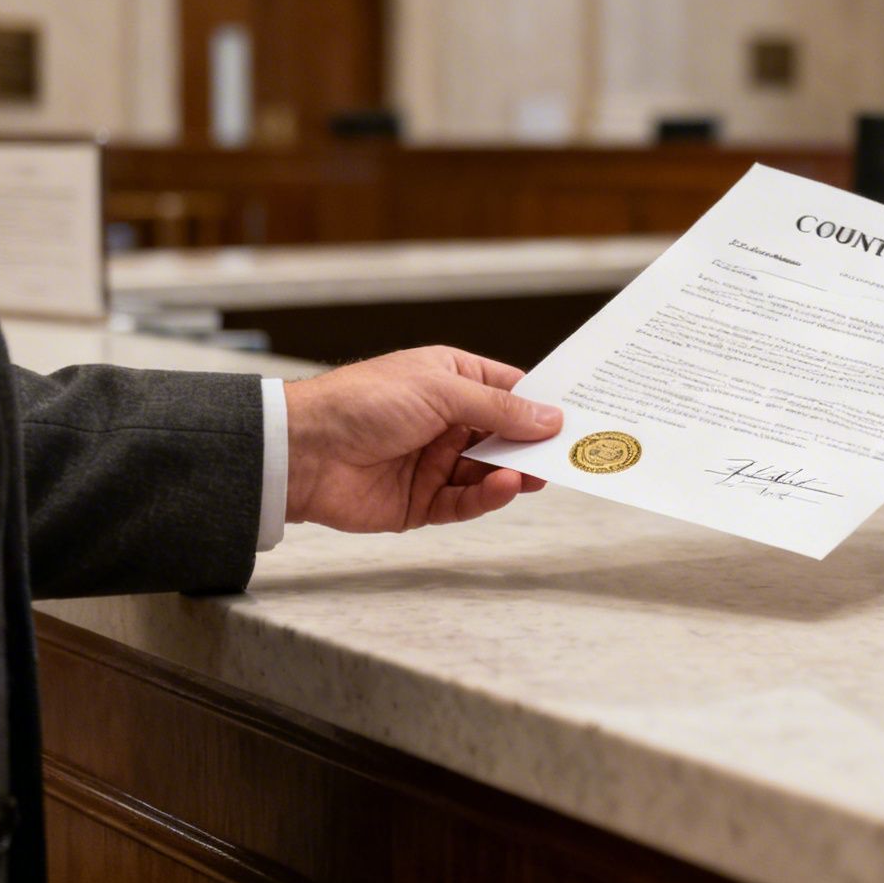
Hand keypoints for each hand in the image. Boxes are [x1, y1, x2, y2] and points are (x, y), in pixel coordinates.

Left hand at [282, 346, 562, 531]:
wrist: (303, 452)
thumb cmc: (362, 403)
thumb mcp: (441, 389)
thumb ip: (498, 407)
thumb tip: (549, 417)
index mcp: (449, 380)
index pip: (509, 390)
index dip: (542, 403)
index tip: (580, 414)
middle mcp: (446, 421)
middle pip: (505, 435)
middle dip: (535, 444)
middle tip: (572, 453)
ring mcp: (435, 462)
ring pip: (490, 471)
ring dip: (514, 473)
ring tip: (538, 474)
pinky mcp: (423, 502)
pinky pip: (466, 501)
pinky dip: (487, 496)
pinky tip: (504, 487)